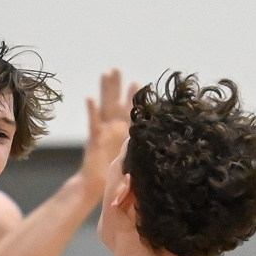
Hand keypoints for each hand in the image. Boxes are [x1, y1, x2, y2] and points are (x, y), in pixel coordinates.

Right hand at [78, 69, 134, 190]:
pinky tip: (89, 97)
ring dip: (105, 90)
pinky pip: (93, 121)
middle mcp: (114, 128)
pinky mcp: (95, 138)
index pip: (131, 111)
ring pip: (105, 106)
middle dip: (117, 86)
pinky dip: (91, 109)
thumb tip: (165, 145)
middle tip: (117, 68)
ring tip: (106, 73)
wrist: (97, 187)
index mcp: (125, 133)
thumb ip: (143, 151)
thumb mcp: (136, 161)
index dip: (134, 98)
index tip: (139, 82)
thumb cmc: (117, 177)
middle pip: (115, 102)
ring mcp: (104, 131)